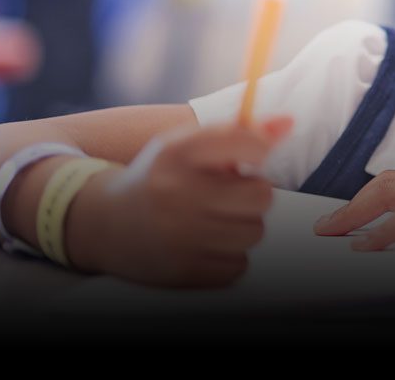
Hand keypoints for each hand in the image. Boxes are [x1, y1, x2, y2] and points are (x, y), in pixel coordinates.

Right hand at [82, 116, 292, 287]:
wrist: (104, 224)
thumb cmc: (160, 178)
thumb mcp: (188, 145)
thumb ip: (240, 133)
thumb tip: (289, 123)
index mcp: (176, 154)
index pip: (245, 142)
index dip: (258, 149)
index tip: (250, 157)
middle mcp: (176, 194)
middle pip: (261, 195)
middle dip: (253, 193)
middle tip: (231, 193)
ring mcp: (178, 236)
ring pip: (254, 232)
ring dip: (242, 225)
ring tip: (214, 219)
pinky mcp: (182, 271)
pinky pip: (238, 265)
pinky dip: (228, 256)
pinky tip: (203, 244)